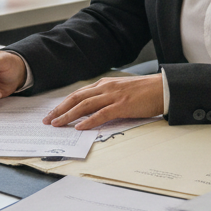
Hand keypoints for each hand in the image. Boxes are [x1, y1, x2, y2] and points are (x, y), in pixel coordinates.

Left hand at [41, 74, 163, 129]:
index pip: (79, 94)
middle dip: (60, 109)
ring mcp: (113, 96)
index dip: (64, 103)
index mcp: (105, 84)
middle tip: (48, 120)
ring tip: (57, 123)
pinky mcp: (122, 105)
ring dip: (68, 115)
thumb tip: (93, 109)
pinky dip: (89, 120)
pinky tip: (80, 126)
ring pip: (85, 105)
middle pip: (76, 98)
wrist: (163, 88)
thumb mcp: (121, 90)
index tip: (53, 112)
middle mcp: (106, 87)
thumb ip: (107, 96)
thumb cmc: (145, 91)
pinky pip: (101, 114)